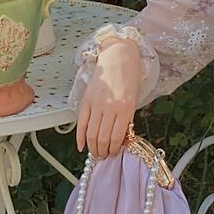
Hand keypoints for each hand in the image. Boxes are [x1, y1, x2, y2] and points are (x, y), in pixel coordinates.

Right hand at [76, 38, 139, 158]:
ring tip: (95, 153)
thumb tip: (118, 139)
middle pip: (101, 138)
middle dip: (102, 151)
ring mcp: (96, 104)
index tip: (113, 154)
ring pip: (90, 134)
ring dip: (92, 147)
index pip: (116, 137)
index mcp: (125, 108)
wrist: (119, 56)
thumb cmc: (129, 77)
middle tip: (103, 156)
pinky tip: (82, 146)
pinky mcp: (86, 100)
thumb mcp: (134, 100)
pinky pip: (81, 123)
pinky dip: (80, 137)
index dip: (113, 150)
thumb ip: (126, 119)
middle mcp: (110, 107)